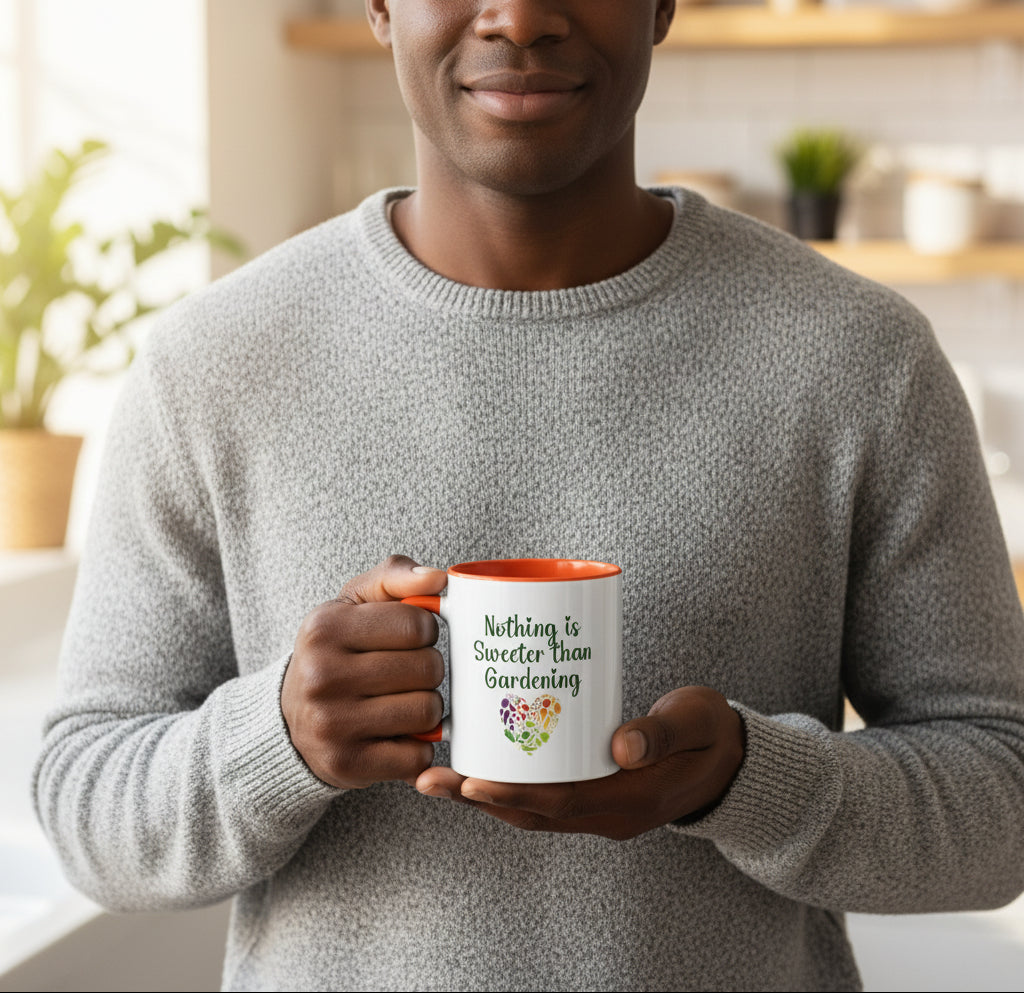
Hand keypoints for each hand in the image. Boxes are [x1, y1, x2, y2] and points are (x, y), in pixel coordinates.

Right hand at [282, 555, 447, 788]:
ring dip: (427, 708)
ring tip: (403, 701)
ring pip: (428, 711)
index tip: (409, 639)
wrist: (291, 719)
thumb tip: (437, 579)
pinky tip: (397, 735)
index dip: (426, 631)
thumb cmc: (336, 652)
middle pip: (428, 668)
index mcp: (324, 628)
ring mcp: (332, 724)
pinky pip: (418, 756)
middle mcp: (322, 676)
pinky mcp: (347, 765)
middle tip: (407, 673)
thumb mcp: (354, 603)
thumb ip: (395, 577)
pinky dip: (418, 747)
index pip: (418, 624)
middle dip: (429, 669)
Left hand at [414, 686, 744, 838]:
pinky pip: (544, 798)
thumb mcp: (695, 721)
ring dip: (484, 794)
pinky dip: (509, 786)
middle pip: (532, 812)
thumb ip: (661, 731)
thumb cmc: (711, 732)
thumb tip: (619, 747)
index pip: (560, 803)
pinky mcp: (596, 793)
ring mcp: (601, 808)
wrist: (731, 757)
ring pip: (532, 809)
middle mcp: (609, 814)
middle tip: (428, 777)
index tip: (469, 778)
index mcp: (632, 801)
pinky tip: (484, 763)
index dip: (511, 792)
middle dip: (477, 797)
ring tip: (439, 774)